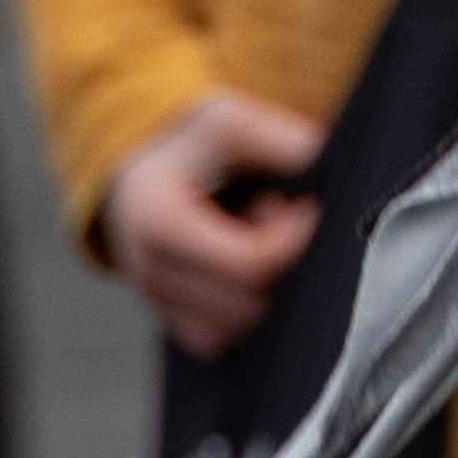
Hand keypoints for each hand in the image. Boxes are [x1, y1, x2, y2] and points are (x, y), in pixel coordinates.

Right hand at [102, 91, 321, 358]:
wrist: (137, 171)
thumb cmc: (186, 143)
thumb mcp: (224, 118)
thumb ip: (272, 134)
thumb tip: (319, 157)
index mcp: (160, 223)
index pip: (246, 264)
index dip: (290, 240)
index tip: (307, 207)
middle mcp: (152, 274)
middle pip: (246, 302)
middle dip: (278, 260)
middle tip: (276, 214)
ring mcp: (158, 304)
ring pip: (237, 328)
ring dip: (264, 285)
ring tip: (254, 234)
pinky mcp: (170, 321)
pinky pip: (222, 339)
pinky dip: (245, 307)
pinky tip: (241, 263)